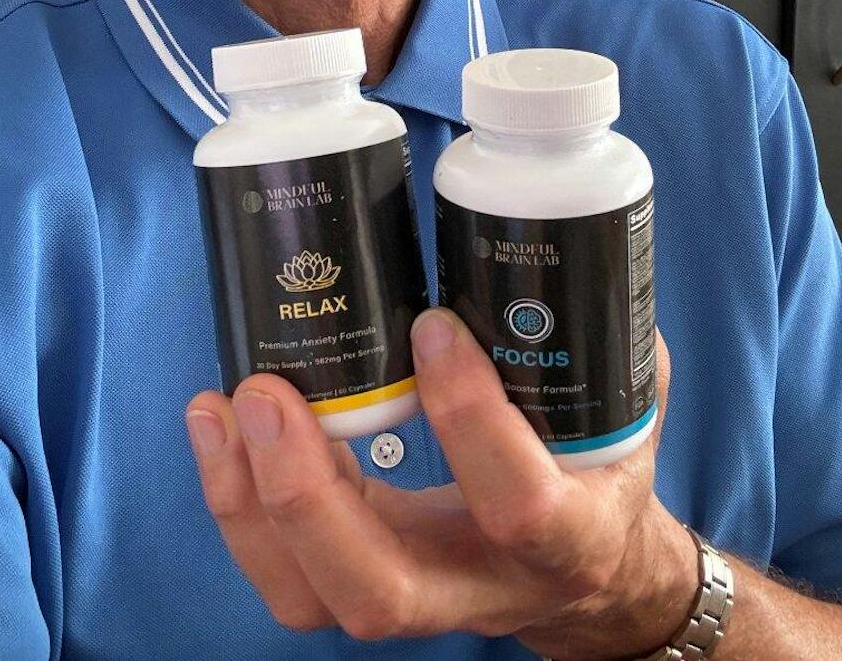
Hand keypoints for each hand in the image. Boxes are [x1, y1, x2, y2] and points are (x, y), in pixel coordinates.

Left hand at [185, 312, 698, 658]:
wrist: (592, 571)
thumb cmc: (603, 468)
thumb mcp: (625, 400)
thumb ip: (602, 331)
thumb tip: (551, 240)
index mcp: (568, 540)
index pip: (518, 504)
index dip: (470, 421)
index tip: (432, 324)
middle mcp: (483, 589)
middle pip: (378, 589)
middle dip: (307, 493)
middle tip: (266, 391)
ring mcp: (418, 601)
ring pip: (312, 597)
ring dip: (250, 500)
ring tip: (222, 403)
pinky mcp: (364, 586)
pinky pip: (285, 577)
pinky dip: (236, 502)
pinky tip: (217, 423)